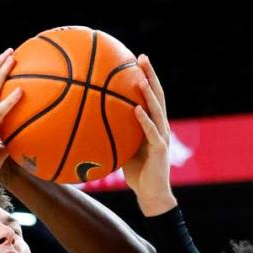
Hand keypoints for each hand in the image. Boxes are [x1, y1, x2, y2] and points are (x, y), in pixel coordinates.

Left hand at [122, 54, 174, 215]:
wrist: (152, 195)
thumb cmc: (137, 174)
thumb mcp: (123, 149)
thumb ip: (114, 134)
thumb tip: (89, 123)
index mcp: (153, 125)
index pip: (151, 96)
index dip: (146, 77)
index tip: (135, 60)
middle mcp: (160, 127)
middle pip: (158, 96)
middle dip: (150, 75)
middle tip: (142, 57)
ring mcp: (162, 137)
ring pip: (158, 110)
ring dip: (149, 93)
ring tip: (141, 77)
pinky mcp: (160, 150)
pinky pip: (152, 132)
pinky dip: (144, 120)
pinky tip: (136, 108)